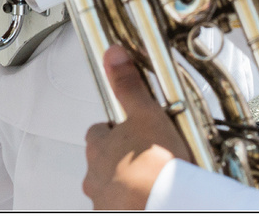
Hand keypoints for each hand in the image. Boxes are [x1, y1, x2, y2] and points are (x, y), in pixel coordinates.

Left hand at [83, 45, 191, 208]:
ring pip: (110, 186)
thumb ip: (128, 86)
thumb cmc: (156, 166)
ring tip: (153, 181)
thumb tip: (113, 54)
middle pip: (102, 160)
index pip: (97, 133)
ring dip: (126, 183)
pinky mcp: (115, 215)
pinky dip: (132, 203)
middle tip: (147, 159)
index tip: (130, 131)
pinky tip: (150, 199)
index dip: (114, 131)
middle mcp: (94, 174)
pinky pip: (121, 207)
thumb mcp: (146, 116)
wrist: (164, 205)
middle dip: (120, 159)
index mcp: (97, 147)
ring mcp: (103, 199)